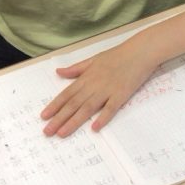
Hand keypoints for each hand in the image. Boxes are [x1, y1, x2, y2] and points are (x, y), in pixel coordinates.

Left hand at [41, 40, 157, 137]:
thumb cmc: (119, 54)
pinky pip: (111, 108)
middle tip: (47, 132)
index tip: (43, 117)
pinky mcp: (122, 94)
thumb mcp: (94, 59)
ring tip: (63, 133)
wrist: (141, 51)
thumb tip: (59, 72)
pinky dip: (103, 118)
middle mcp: (94, 84)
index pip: (67, 93)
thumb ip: (76, 68)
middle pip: (74, 103)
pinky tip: (95, 128)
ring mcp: (108, 89)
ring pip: (88, 108)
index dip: (54, 106)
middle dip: (59, 118)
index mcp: (87, 76)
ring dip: (74, 121)